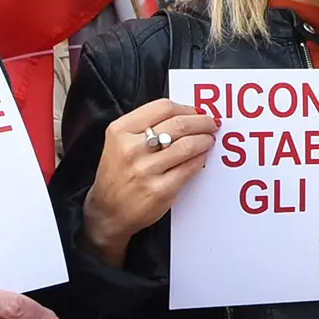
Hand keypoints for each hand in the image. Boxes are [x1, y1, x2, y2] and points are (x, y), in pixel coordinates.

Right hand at [82, 99, 219, 266]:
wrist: (108, 211)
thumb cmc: (118, 174)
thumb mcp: (120, 142)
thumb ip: (145, 126)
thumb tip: (185, 114)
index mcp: (120, 131)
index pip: (163, 107)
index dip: (186, 108)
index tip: (196, 112)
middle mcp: (131, 148)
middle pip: (179, 124)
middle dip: (201, 122)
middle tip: (210, 124)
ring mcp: (146, 170)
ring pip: (188, 145)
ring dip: (205, 140)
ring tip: (208, 139)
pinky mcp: (161, 190)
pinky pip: (190, 168)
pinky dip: (201, 159)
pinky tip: (202, 156)